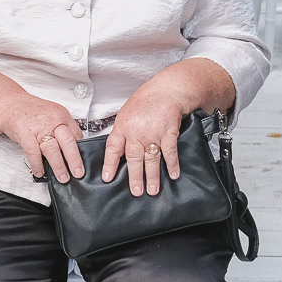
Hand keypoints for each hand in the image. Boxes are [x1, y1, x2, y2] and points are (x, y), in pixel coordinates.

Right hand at [1, 96, 84, 182]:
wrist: (9, 104)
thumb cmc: (29, 111)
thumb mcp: (51, 115)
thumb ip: (61, 129)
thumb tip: (72, 149)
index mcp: (61, 115)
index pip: (77, 134)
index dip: (80, 150)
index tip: (83, 162)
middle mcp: (52, 120)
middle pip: (68, 142)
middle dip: (74, 161)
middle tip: (78, 173)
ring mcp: (38, 127)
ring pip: (52, 149)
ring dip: (58, 166)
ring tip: (62, 177)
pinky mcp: (24, 133)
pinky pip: (33, 152)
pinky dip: (37, 164)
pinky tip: (40, 171)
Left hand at [103, 73, 196, 195]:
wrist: (167, 90)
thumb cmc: (146, 101)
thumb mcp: (126, 114)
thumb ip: (122, 132)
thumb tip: (117, 150)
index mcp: (123, 127)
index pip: (113, 148)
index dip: (110, 164)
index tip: (107, 178)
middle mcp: (136, 132)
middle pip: (134, 158)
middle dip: (135, 177)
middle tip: (136, 191)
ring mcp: (153, 133)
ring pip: (151, 159)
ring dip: (152, 176)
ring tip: (153, 190)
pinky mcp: (168, 133)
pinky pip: (170, 152)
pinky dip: (172, 164)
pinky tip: (173, 174)